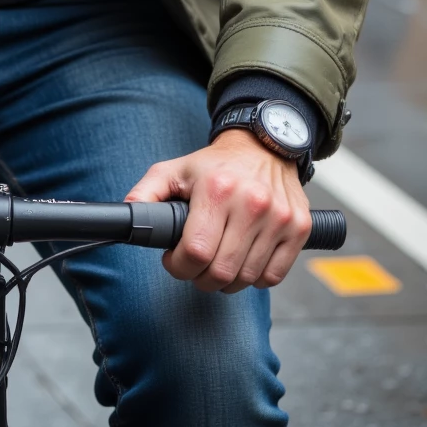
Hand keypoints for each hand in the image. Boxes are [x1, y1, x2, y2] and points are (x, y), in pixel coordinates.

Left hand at [126, 130, 311, 291]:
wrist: (264, 145)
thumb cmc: (215, 164)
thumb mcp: (175, 170)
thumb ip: (146, 193)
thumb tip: (127, 218)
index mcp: (217, 189)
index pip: (196, 252)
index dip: (178, 266)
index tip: (174, 260)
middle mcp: (252, 203)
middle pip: (220, 272)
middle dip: (199, 278)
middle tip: (195, 265)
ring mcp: (279, 217)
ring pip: (246, 279)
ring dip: (226, 280)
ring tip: (218, 260)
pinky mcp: (299, 228)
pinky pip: (273, 277)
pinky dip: (254, 277)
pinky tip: (243, 258)